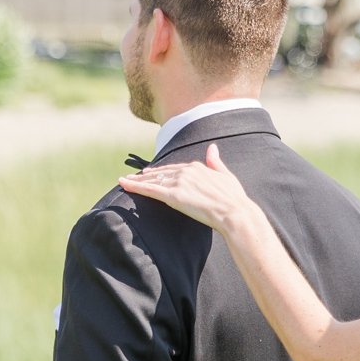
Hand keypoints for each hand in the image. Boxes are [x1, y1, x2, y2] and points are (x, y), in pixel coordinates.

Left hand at [119, 144, 252, 230]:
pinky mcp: (173, 195)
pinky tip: (124, 184)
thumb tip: (212, 148)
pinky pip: (150, 190)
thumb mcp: (226, 176)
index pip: (175, 168)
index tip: (153, 172)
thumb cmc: (234, 199)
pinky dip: (135, 186)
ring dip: (137, 180)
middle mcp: (186, 171)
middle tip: (133, 176)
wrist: (235, 212)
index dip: (163, 171)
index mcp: (198, 167)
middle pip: (162, 172)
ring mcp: (179, 182)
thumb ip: (215, 162)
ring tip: (126, 181)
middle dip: (147, 175)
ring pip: (153, 180)